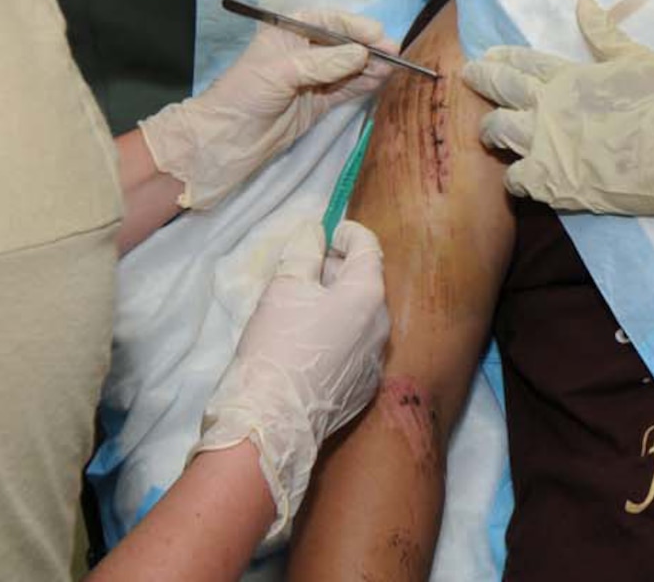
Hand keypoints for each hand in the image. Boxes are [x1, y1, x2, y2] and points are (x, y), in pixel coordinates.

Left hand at [140, 8, 397, 209]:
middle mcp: (303, 50)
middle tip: (396, 53)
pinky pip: (347, 88)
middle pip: (343, 43)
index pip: (329, 21)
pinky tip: (382, 81)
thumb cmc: (244, 95)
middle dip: (368, 46)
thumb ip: (324, 62)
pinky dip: (365, 84)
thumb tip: (362, 53)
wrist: (225, 142)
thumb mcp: (282, 72)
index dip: (355, 26)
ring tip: (394, 68)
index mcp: (288, 31)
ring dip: (371, 66)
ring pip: (349, 66)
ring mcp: (313, 78)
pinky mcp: (318, 102)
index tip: (378, 35)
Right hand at [195, 220, 389, 543]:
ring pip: (358, 316)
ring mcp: (375, 361)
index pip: (368, 247)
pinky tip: (304, 343)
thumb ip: (303, 250)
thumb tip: (314, 232)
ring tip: (297, 305)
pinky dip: (334, 334)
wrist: (271, 421)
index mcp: (368, 295)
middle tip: (301, 268)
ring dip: (334, 302)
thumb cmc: (277, 344)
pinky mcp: (362, 388)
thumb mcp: (285, 286)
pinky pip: (353, 347)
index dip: (345, 232)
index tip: (324, 231)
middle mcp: (382, 326)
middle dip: (335, 268)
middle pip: (364, 281)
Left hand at [463, 0, 653, 228]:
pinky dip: (514, 176)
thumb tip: (583, 4)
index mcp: (567, 77)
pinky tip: (517, 175)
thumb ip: (604, 34)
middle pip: (501, 90)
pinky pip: (516, 179)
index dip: (503, 58)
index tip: (487, 56)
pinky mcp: (552, 185)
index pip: (524, 63)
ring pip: (499, 132)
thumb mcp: (637, 58)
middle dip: (481, 80)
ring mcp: (545, 148)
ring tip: (487, 129)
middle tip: (469, 77)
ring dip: (490, 128)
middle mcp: (546, 109)